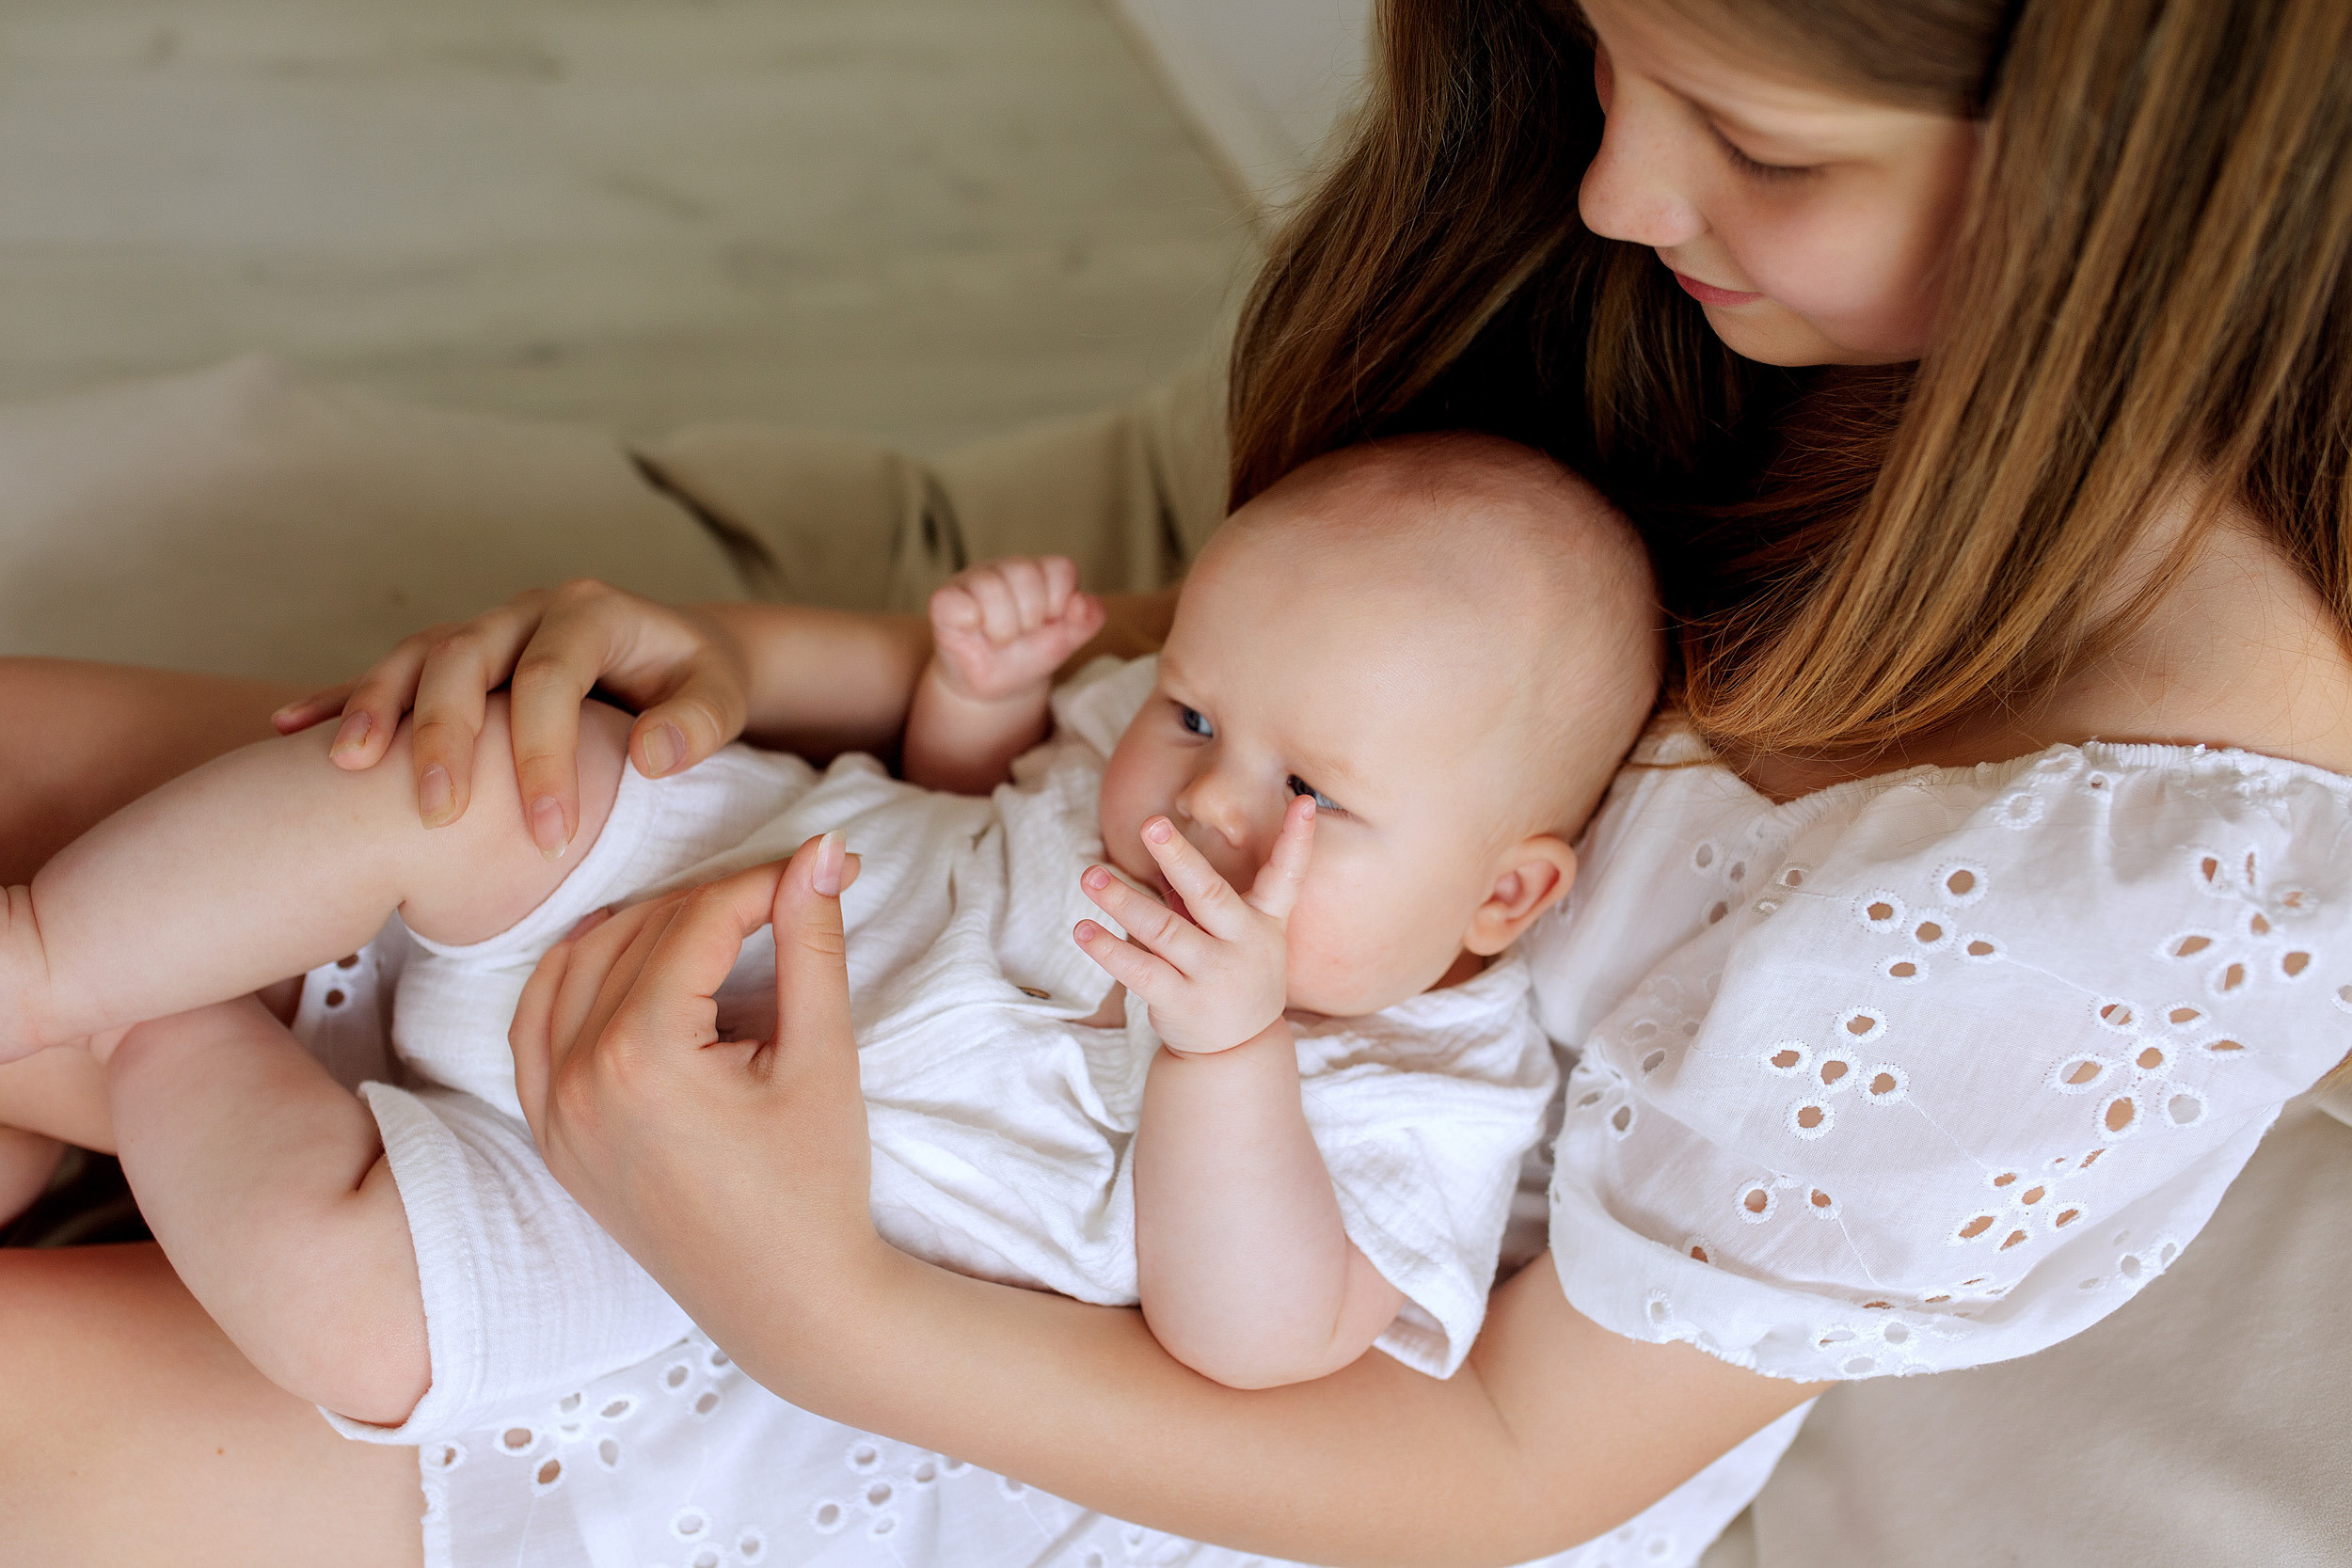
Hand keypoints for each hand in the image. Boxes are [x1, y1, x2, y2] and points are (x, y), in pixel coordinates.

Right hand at [270, 580, 750, 844]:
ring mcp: (483, 630)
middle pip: (466, 658)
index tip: (549, 836)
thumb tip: (650, 755)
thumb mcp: (723, 695)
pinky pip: (388, 673)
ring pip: (415, 658)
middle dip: (447, 735)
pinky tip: (290, 729)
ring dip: (376, 708)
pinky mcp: (454, 658)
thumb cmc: (701, 681)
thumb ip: (699, 722)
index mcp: (591, 613)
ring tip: (348, 768)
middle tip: (439, 815)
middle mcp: (526, 612)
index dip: (544, 755)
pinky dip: (341, 699)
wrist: (679, 650)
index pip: (553, 679)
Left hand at [506, 836, 883, 1324]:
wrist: (790, 1304)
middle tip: (788, 890)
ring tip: (717, 918)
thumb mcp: (824, 1056)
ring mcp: (552, 1111)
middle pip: (638, 934)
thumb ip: (812, 942)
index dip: (767, 882)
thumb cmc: (817, 1187)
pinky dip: (571, 977)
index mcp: (642, 1056)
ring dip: (641, 926)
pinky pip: (534, 1028)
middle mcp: (576, 1077)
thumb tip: (826, 849)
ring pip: (575, 966)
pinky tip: (618, 954)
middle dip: (717, 900)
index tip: (824, 866)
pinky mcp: (550, 1137)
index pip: (698, 922)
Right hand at [928, 557, 1104, 703]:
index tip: (1047, 624)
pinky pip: (956, 602)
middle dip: (1031, 618)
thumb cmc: (1028, 655)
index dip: (1058, 604)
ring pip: (991, 586)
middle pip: (1025, 573)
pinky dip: (971, 622)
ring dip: (1003, 628)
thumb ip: (1088, 619)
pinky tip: (974, 632)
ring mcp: (971, 581)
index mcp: (1037, 571)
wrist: (997, 687)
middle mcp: (1004, 568)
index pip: (1060, 568)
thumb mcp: (1066, 640)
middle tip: (1021, 635)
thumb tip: (1082, 601)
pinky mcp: (944, 601)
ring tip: (1000, 639)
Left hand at [1072, 796, 1314, 1053]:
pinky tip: (1083, 929)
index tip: (1305, 801)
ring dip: (1124, 901)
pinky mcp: (1180, 1002)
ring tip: (1091, 876)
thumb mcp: (1243, 933)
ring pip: (1163, 931)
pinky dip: (1109, 949)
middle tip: (1151, 824)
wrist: (1237, 1049)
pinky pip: (1139, 971)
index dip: (1298, 840)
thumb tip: (1169, 838)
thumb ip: (1209, 893)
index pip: (1287, 877)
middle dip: (1180, 858)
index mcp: (1264, 921)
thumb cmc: (1235, 970)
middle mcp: (1243, 945)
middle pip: (1209, 895)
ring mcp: (1211, 976)